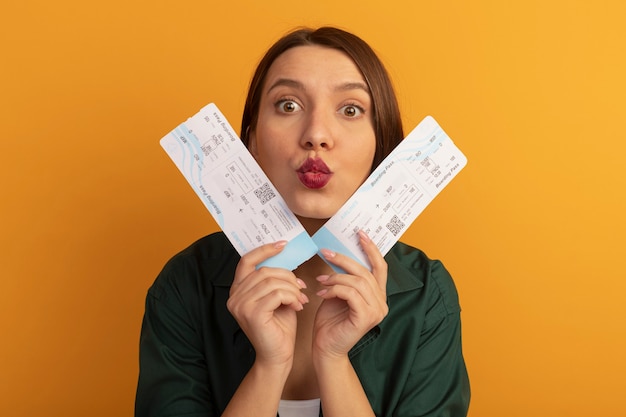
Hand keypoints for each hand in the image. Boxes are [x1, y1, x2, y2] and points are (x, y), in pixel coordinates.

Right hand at [227, 241, 308, 367]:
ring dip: (292, 289)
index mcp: (238, 290)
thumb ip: (275, 279)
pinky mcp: (251, 313)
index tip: (283, 245)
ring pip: (272, 282)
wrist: (278, 355)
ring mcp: (240, 305)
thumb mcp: (277, 296)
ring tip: (300, 299)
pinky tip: (298, 306)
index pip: (247, 260)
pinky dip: (291, 297)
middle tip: (301, 288)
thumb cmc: (279, 326)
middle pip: (264, 271)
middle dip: (288, 276)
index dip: (265, 250)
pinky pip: (276, 294)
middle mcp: (234, 296)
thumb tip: (286, 257)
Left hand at [312, 230, 387, 359]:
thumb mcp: (338, 292)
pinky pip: (350, 293)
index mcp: (377, 295)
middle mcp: (382, 303)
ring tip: (321, 280)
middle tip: (326, 253)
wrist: (325, 348)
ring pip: (357, 281)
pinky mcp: (366, 317)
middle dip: (344, 260)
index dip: (371, 249)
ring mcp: (376, 311)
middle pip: (365, 271)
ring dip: (336, 277)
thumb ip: (344, 277)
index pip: (380, 267)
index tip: (359, 234)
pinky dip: (335, 289)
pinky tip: (323, 293)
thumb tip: (337, 253)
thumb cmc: (330, 321)